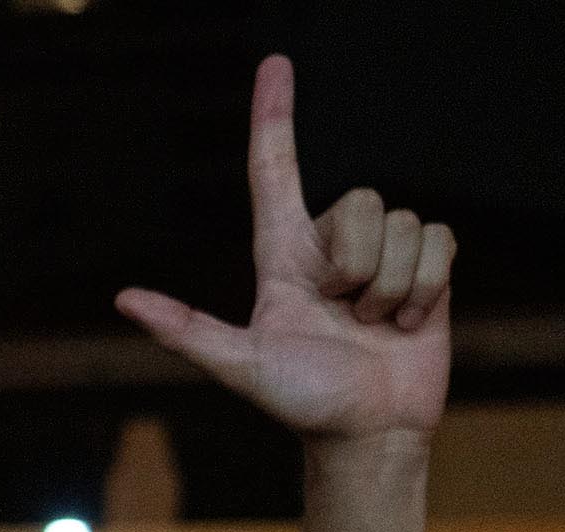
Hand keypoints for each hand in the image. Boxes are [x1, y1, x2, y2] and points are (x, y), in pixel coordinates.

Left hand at [116, 56, 454, 442]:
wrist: (368, 434)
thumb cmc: (302, 403)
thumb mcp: (241, 365)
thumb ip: (188, 331)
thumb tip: (124, 300)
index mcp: (283, 255)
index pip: (275, 170)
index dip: (274, 117)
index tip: (274, 65)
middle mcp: (332, 246)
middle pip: (360, 199)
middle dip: (358, 262)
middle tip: (345, 315)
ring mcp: (382, 255)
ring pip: (403, 223)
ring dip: (393, 284)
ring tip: (374, 326)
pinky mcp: (427, 268)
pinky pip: (440, 239)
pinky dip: (427, 286)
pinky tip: (408, 323)